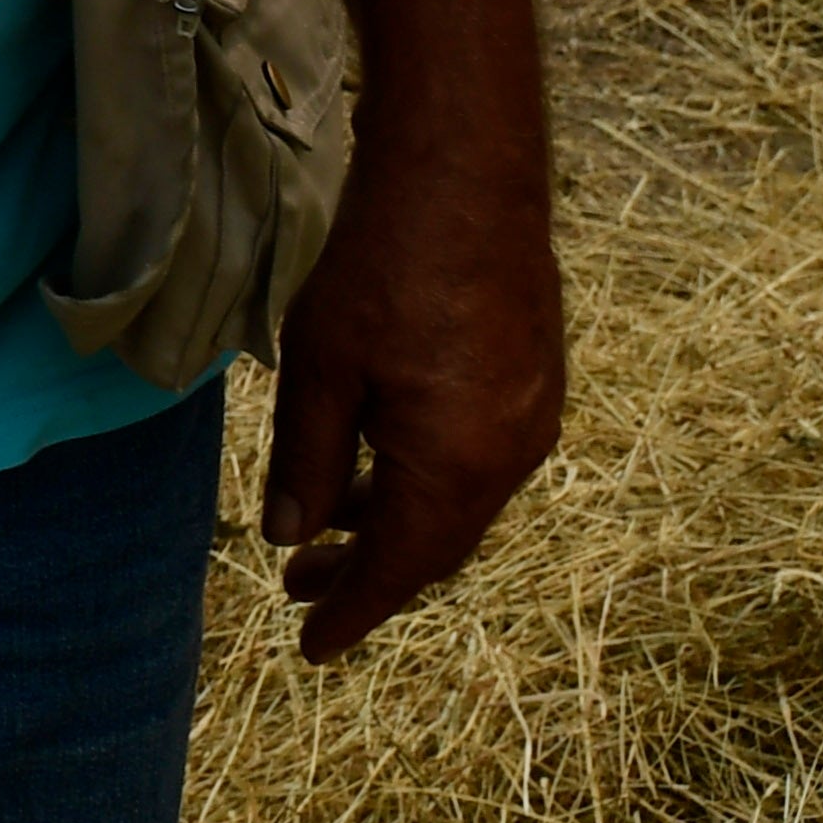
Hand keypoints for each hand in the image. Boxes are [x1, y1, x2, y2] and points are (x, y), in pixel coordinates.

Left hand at [259, 135, 564, 660]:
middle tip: (298, 585)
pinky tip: (375, 459)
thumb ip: (306, 460)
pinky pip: (476, 459)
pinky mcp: (533, 380)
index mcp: (458, 466)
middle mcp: (510, 456)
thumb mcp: (321, 369)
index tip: (310, 646)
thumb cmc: (384, 269)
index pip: (399, 568)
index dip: (351, 609)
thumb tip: (290, 537)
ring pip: (457, 501)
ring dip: (392, 520)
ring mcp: (531, 417)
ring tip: (321, 524)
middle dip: (365, 569)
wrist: (466, 177)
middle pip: (434, 543)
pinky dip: (422, 478)